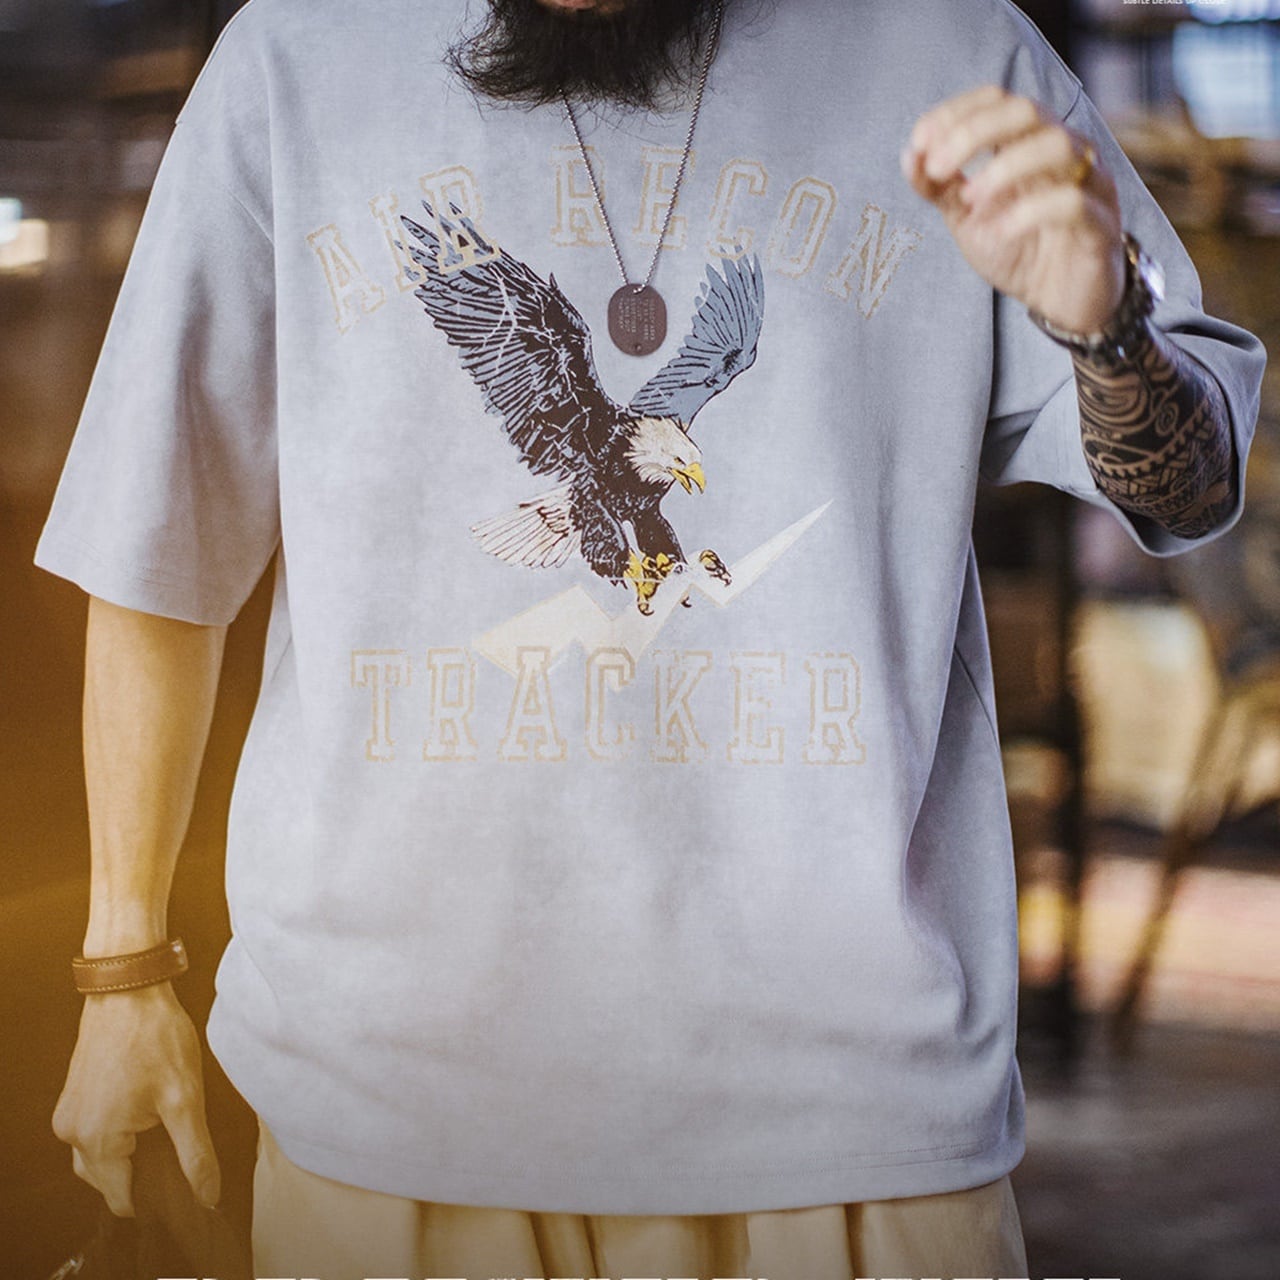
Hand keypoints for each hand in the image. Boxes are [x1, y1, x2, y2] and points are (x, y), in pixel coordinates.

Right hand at [52, 982, 220, 1216]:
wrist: (128, 989)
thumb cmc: (156, 1037)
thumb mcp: (185, 1099)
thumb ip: (195, 1154)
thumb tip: (207, 1197)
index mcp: (96, 1140)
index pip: (122, 1199)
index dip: (155, 1198)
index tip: (183, 1184)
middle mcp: (72, 1133)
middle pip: (107, 1181)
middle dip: (141, 1175)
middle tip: (179, 1148)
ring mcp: (68, 1114)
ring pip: (98, 1158)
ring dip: (129, 1154)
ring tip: (165, 1129)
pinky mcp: (73, 1097)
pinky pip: (93, 1133)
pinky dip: (117, 1135)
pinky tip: (147, 1114)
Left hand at [902, 84, 1125, 333]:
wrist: (1058, 300)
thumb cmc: (1015, 250)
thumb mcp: (965, 219)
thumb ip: (938, 188)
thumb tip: (909, 154)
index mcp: (1028, 142)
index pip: (997, 99)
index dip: (956, 112)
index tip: (919, 142)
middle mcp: (1063, 150)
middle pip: (1026, 110)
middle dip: (973, 133)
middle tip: (938, 168)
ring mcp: (1089, 182)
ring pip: (1057, 144)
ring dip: (1003, 167)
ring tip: (970, 200)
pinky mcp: (1101, 223)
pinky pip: (1073, 201)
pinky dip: (1029, 212)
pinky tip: (1000, 231)